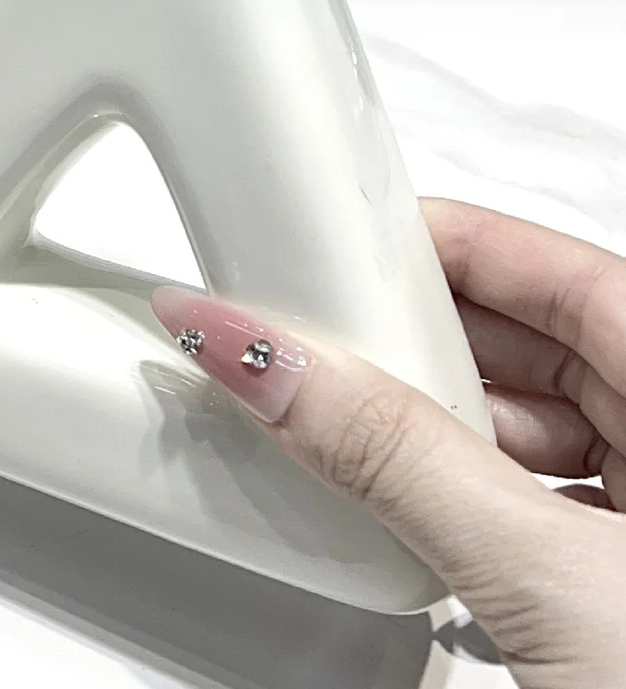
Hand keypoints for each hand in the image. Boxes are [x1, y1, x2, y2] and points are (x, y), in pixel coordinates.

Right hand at [151, 199, 625, 686]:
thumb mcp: (547, 581)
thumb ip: (394, 458)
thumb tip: (270, 362)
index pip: (550, 262)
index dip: (439, 240)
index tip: (334, 237)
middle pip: (534, 337)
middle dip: (419, 335)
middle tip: (315, 338)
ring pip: (534, 419)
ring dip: (434, 418)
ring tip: (343, 421)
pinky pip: (540, 493)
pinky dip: (467, 486)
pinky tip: (410, 502)